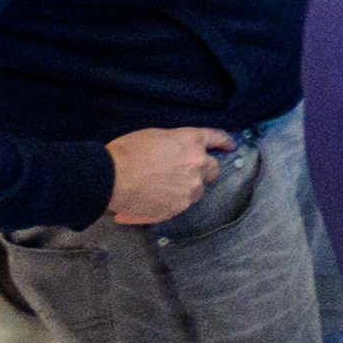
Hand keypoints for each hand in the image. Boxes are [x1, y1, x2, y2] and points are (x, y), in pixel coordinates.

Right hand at [103, 124, 231, 226]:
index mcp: (192, 141)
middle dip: (204, 170)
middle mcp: (198, 164)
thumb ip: (175, 144)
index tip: (230, 146)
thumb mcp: (156, 136)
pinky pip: (182, 203)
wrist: (112, 178)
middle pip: (212, 169)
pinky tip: (155, 199)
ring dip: (187, 187)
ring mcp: (191, 188)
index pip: (216, 138)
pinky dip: (172, 201)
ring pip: (197, 189)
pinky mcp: (180, 206)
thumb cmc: (128, 152)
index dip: (224, 142)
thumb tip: (178, 153)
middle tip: (189, 172)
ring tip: (165, 188)